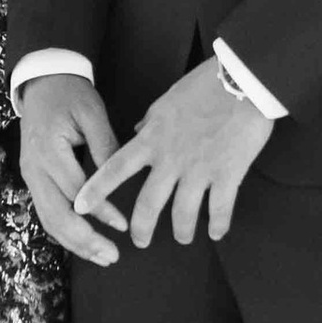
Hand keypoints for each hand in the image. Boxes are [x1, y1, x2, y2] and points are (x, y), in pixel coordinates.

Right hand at [19, 71, 122, 265]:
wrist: (42, 83)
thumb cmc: (71, 95)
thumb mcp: (93, 113)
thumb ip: (105, 146)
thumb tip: (119, 180)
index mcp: (48, 150)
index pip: (76, 190)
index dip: (100, 210)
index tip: (123, 225)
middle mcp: (34, 169)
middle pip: (56, 216)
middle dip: (84, 241)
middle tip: (112, 257)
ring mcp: (30, 177)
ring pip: (49, 221)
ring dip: (75, 244)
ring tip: (103, 258)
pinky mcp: (33, 181)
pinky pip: (47, 214)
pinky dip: (66, 233)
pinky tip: (86, 244)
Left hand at [75, 58, 274, 246]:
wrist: (242, 81)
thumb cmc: (204, 86)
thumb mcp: (166, 101)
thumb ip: (150, 122)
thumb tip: (138, 130)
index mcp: (152, 139)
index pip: (114, 169)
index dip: (95, 191)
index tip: (79, 208)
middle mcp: (170, 160)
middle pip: (148, 204)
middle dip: (142, 229)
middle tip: (140, 241)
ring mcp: (199, 170)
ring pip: (183, 214)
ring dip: (182, 231)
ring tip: (183, 238)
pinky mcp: (228, 174)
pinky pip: (219, 209)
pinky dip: (218, 225)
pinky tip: (217, 233)